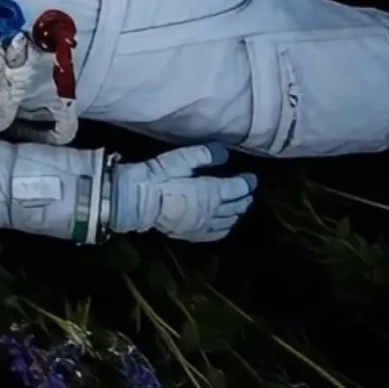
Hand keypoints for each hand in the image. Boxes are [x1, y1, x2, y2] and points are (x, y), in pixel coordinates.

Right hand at [109, 144, 255, 242]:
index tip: (251, 178)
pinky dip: (225, 228)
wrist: (137, 200)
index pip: (238, 188)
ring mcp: (204, 225)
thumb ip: (205, 155)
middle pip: (237, 206)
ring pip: (229, 220)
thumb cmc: (158, 177)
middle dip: (244, 198)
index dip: (247, 182)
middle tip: (246, 192)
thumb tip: (224, 153)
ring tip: (237, 207)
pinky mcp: (193, 234)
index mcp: (213, 191)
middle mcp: (214, 211)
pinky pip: (216, 233)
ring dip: (236, 213)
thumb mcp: (181, 159)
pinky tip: (224, 224)